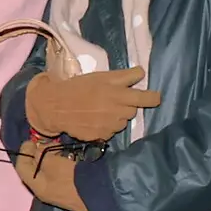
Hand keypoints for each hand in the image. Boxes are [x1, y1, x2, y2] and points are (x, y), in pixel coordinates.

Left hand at [14, 138, 88, 210]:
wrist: (98, 195)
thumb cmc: (71, 178)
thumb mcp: (52, 163)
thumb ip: (41, 155)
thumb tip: (38, 150)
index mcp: (37, 186)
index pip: (21, 167)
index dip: (24, 151)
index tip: (32, 140)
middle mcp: (44, 190)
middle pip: (35, 168)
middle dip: (38, 153)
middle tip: (47, 142)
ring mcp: (58, 191)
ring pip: (48, 170)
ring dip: (51, 157)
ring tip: (59, 148)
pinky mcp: (71, 189)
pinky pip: (60, 173)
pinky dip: (61, 163)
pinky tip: (68, 156)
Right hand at [25, 68, 160, 141]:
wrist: (56, 106)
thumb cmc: (79, 87)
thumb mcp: (101, 76)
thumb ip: (123, 76)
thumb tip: (142, 74)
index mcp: (118, 94)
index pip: (146, 98)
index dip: (153, 98)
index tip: (155, 97)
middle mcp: (117, 111)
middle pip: (133, 110)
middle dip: (127, 105)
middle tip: (112, 100)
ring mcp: (110, 125)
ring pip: (123, 122)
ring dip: (116, 117)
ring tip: (101, 110)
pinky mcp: (102, 136)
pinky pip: (111, 132)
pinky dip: (106, 126)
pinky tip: (94, 119)